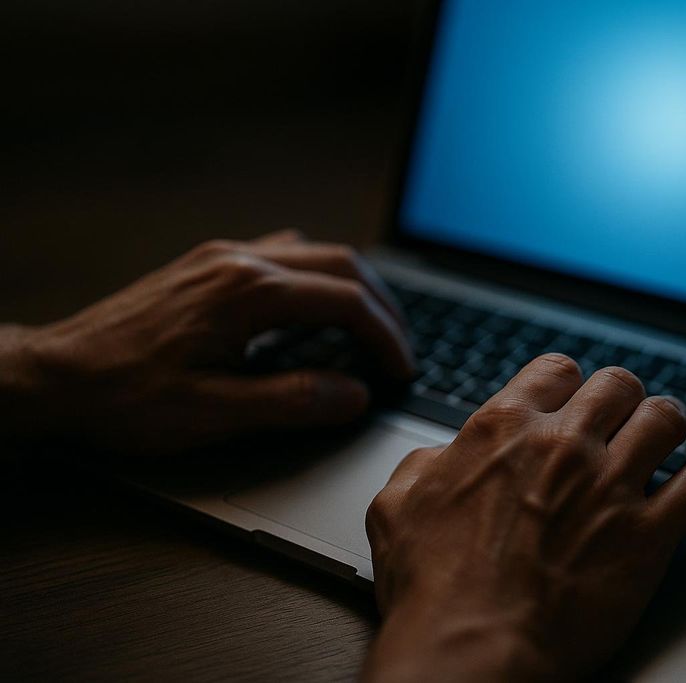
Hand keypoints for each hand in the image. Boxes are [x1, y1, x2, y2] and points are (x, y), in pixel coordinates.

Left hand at [0, 230, 414, 453]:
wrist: (54, 376)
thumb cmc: (124, 397)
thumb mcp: (214, 414)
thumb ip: (294, 401)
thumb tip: (355, 395)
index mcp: (248, 292)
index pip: (347, 301)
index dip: (385, 337)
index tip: (401, 370)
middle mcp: (239, 261)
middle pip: (341, 264)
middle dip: (382, 306)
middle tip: (399, 348)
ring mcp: (221, 258)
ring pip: (313, 253)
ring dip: (352, 286)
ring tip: (370, 326)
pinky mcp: (206, 266)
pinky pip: (279, 254)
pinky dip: (314, 277)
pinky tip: (312, 305)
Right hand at [364, 354, 685, 680]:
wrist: (473, 651)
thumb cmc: (432, 589)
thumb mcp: (397, 506)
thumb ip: (425, 464)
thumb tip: (443, 455)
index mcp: (505, 428)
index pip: (557, 370)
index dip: (567, 383)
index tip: (573, 397)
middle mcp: (564, 445)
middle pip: (618, 384)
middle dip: (621, 396)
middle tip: (623, 413)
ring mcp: (612, 486)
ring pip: (665, 419)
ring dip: (667, 423)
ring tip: (667, 433)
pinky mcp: (648, 535)